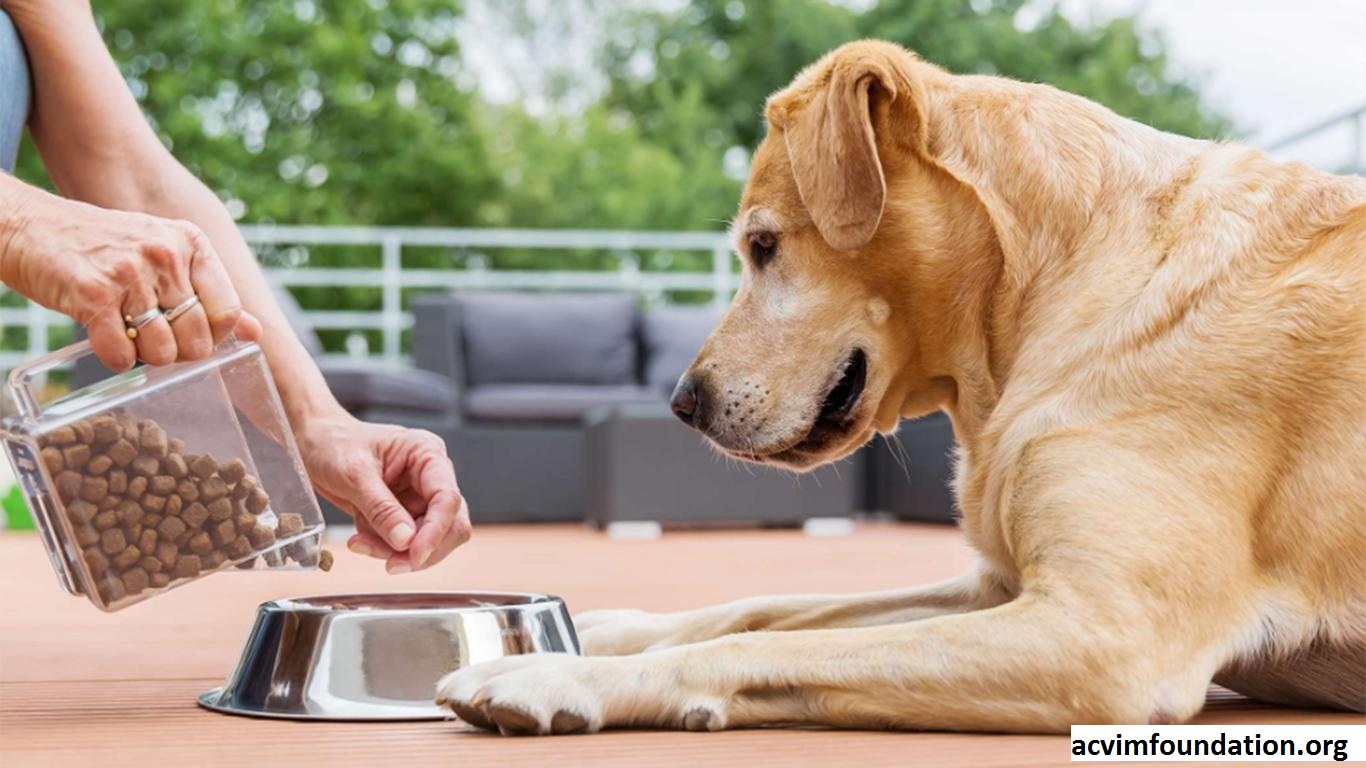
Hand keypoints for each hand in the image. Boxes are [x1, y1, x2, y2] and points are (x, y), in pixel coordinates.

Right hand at [0, 181, 260, 370]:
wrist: (31, 227)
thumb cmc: (103, 248)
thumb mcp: (165, 256)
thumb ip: (210, 294)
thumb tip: (257, 332)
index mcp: (191, 243)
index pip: (227, 310)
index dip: (212, 335)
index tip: (189, 333)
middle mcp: (165, 254)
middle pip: (198, 337)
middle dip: (178, 351)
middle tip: (152, 337)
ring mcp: (129, 272)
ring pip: (163, 351)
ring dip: (145, 356)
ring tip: (127, 333)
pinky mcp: (93, 294)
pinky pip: (122, 355)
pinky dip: (115, 359)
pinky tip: (105, 339)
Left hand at [297, 412, 469, 572]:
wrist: (314, 445)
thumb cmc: (333, 444)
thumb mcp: (354, 474)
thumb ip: (381, 508)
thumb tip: (405, 540)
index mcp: (427, 454)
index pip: (447, 498)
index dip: (436, 531)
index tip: (415, 555)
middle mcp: (430, 477)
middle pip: (450, 524)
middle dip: (421, 548)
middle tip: (391, 564)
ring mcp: (419, 497)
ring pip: (428, 539)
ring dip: (396, 551)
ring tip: (360, 543)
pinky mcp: (404, 514)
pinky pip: (405, 543)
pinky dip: (384, 548)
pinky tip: (360, 539)